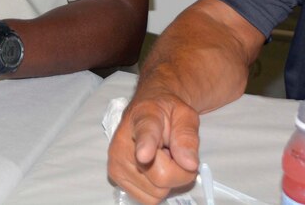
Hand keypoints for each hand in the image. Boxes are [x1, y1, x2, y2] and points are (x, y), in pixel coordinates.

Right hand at [106, 89, 201, 204]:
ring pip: (156, 192)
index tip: (144, 155)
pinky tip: (152, 168)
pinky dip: (156, 188)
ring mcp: (116, 162)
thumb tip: (189, 164)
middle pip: (161, 177)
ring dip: (167, 180)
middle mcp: (123, 142)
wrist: (147, 109)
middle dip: (178, 171)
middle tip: (173, 152)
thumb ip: (188, 137)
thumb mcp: (185, 116)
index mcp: (144, 119)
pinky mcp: (115, 177)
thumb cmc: (167, 113)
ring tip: (161, 157)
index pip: (146, 134)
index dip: (145, 146)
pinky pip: (148, 199)